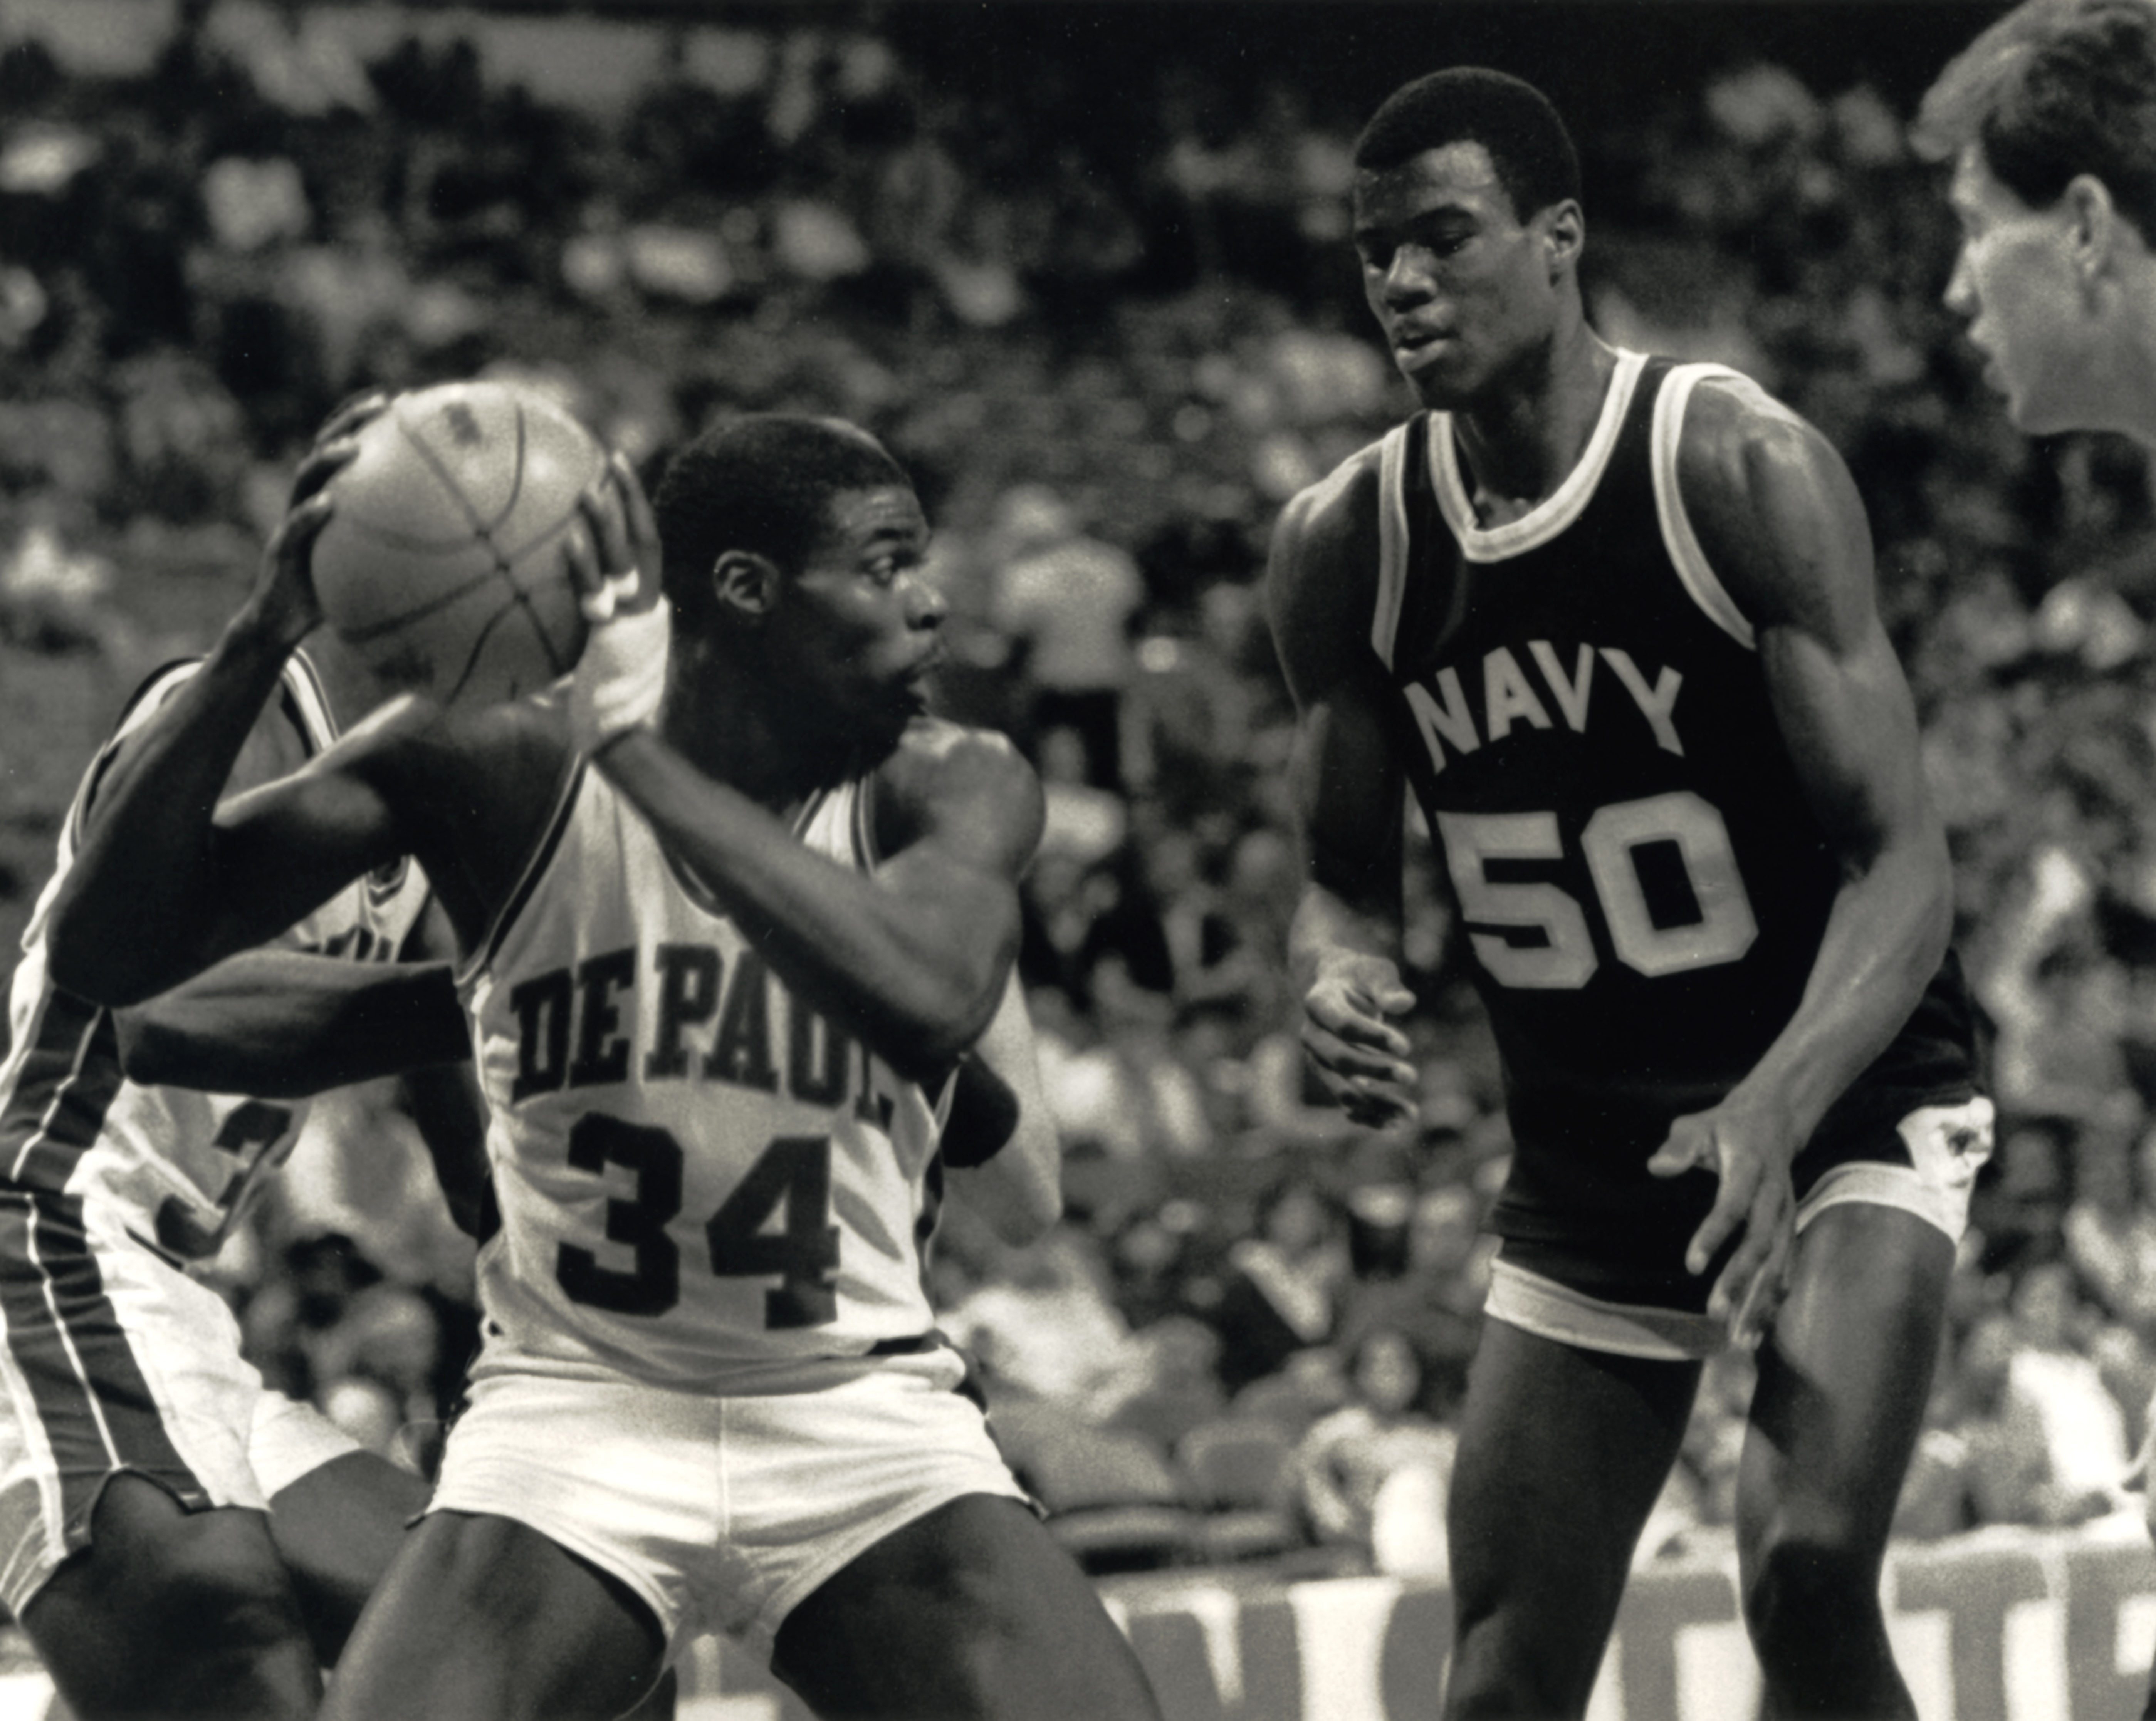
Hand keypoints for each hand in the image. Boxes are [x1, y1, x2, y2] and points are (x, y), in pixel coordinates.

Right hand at [246, 393, 393, 645]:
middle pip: (326, 449)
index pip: (349, 450)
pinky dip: (308, 514)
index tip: (403, 399)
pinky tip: (327, 505)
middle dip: (350, 421)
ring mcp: (291, 524)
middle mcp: (308, 503)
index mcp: (331, 501)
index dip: (368, 422)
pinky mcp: (280, 552)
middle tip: (382, 404)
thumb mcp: (375, 569)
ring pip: (305, 480)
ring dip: (326, 460)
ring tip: (352, 447)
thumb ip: (408, 553)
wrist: (284, 625)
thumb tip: (468, 552)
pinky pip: (293, 529)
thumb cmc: (337, 596)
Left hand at [564, 450, 668, 753]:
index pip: (649, 550)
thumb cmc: (594, 708)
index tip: (618, 476)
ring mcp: (636, 621)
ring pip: (629, 560)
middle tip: (612, 462)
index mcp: (647, 609)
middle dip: (633, 500)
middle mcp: (649, 609)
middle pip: (647, 542)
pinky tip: (566, 539)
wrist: (617, 737)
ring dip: (610, 521)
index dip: (638, 512)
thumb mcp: (583, 657)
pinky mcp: (618, 636)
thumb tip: (516, 603)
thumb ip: (565, 628)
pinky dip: (584, 563)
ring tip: (590, 488)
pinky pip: (598, 591)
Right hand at [1300, 952, 1417, 1127]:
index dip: (1373, 1037)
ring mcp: (1318, 1060)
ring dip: (1376, 1104)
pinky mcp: (1330, 1078)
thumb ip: (1387, 986)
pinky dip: (1370, 1116)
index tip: (1407, 1046)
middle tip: (1413, 1076)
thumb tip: (1405, 1003)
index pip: (1344, 1024)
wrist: (1337, 985)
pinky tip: (1396, 1123)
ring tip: (1411, 1116)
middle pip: (1339, 1060)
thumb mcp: (1374, 971)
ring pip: (1342, 1089)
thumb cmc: (1359, 975)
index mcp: (1318, 1002)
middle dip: (1376, 1071)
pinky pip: (1347, 1103)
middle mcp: (1312, 1035)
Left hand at [1647, 1102, 1795, 1348]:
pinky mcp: (1789, 1227)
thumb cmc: (1725, 1126)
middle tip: (1715, 1312)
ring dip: (1760, 1300)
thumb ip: (1680, 1147)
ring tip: (1740, 1337)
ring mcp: (1786, 1214)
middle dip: (1740, 1280)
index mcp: (1749, 1169)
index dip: (1713, 1236)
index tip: (1691, 1265)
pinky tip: (1760, 1328)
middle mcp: (1773, 1196)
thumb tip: (1657, 1167)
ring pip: (1777, 1262)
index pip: (1731, 1207)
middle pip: (1760, 1243)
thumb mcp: (1697, 1125)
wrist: (1775, 1119)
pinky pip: (1784, 1267)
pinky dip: (1774, 1298)